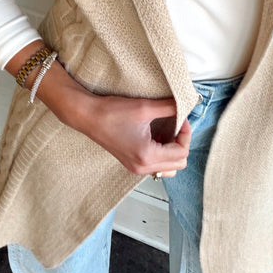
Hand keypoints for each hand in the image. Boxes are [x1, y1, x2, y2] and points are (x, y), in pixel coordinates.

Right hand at [6, 46, 190, 176]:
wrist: (87, 115)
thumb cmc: (112, 112)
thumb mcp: (144, 107)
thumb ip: (170, 107)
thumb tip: (185, 105)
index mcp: (147, 156)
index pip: (181, 152)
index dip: (186, 133)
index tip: (181, 117)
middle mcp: (142, 167)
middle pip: (178, 164)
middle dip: (181, 142)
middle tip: (176, 123)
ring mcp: (135, 168)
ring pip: (168, 167)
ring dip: (172, 149)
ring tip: (166, 130)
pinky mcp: (131, 162)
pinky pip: (156, 164)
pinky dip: (161, 151)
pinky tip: (155, 134)